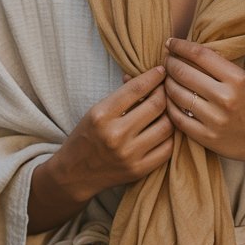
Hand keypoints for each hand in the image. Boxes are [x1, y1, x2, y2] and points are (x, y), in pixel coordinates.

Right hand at [47, 65, 173, 205]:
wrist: (74, 174)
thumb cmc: (86, 137)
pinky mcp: (138, 170)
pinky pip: (167, 148)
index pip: (136, 89)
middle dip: (164, 93)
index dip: (153, 76)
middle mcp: (115, 135)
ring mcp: (129, 155)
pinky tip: (164, 130)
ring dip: (170, 114)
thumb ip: (121, 95)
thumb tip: (147, 77)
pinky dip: (169, 136)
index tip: (161, 70)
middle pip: (156, 106)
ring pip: (167, 126)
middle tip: (166, 89)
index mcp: (101, 115)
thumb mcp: (96, 111)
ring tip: (166, 109)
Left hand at [163, 37, 244, 166]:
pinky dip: (169, 105)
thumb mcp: (244, 80)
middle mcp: (226, 98)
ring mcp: (215, 119)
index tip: (170, 42)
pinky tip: (169, 98)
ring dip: (167, 83)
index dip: (180, 46)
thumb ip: (219, 66)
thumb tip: (187, 50)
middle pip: (184, 73)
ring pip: (177, 94)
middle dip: (170, 63)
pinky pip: (177, 116)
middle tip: (166, 60)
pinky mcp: (206, 137)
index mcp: (237, 79)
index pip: (200, 54)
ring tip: (166, 78)